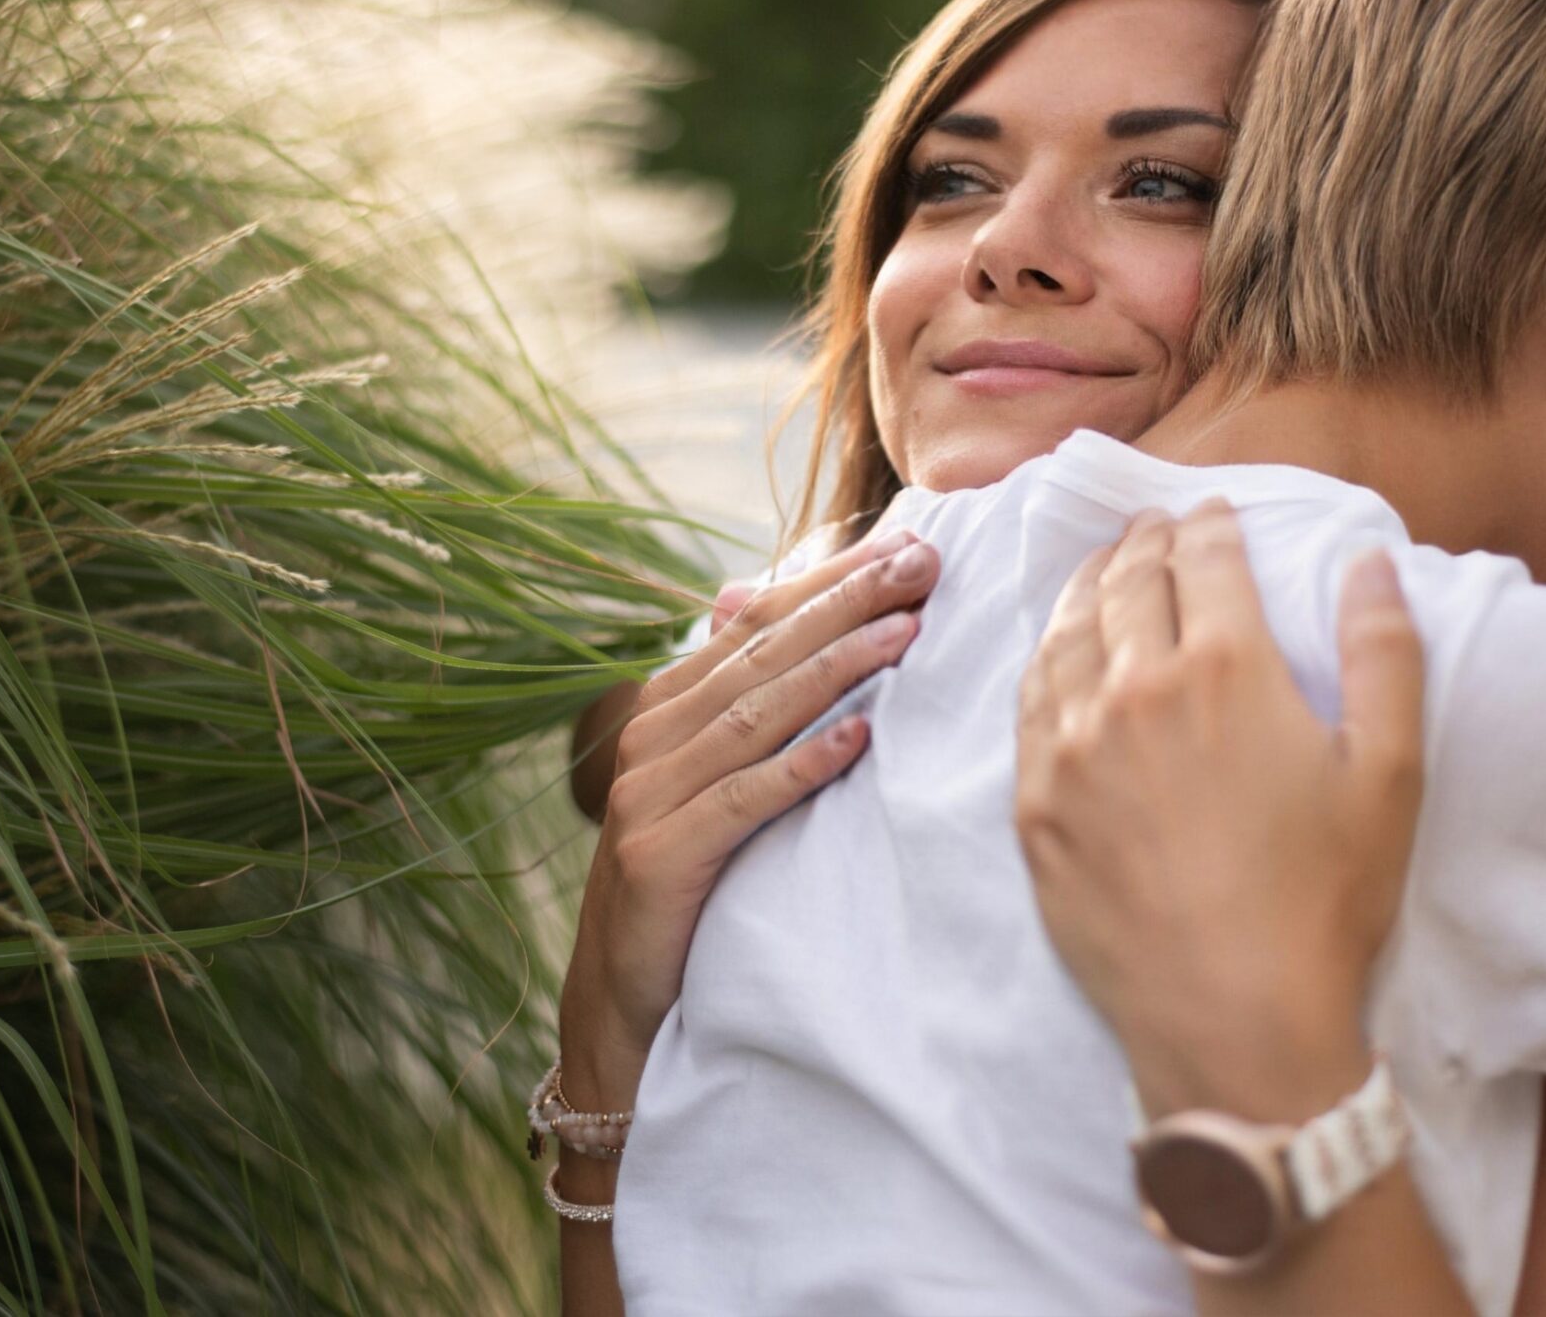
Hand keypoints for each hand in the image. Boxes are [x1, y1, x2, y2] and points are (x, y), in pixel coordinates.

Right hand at [558, 527, 938, 1106]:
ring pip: (757, 714)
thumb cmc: (688, 883)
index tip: (909, 546)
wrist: (622, 1000)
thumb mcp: (711, 782)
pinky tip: (858, 737)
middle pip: (763, 654)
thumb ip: (740, 701)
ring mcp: (649, 795)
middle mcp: (650, 738)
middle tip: (923, 565)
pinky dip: (802, 764)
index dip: (830, 580)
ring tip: (906, 632)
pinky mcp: (661, 856)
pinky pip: (744, 799)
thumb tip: (756, 601)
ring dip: (837, 668)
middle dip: (847, 603)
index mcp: (666, 708)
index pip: (756, 623)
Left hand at [1013, 502, 1426, 1115]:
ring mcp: (1072, 746)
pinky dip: (1046, 657)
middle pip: (1128, 583)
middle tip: (1151, 530)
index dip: (1208, 525)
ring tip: (1102, 570)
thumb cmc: (1325, 902)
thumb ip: (1384, 653)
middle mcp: (1135, 689)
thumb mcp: (1389, 774)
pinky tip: (1058, 653)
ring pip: (1068, 633)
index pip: (1204, 560)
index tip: (1209, 514)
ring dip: (1087, 588)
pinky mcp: (1035, 803)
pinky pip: (1029, 702)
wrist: (1235, 1020)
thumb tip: (1371, 561)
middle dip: (1144, 544)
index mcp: (1227, 668)